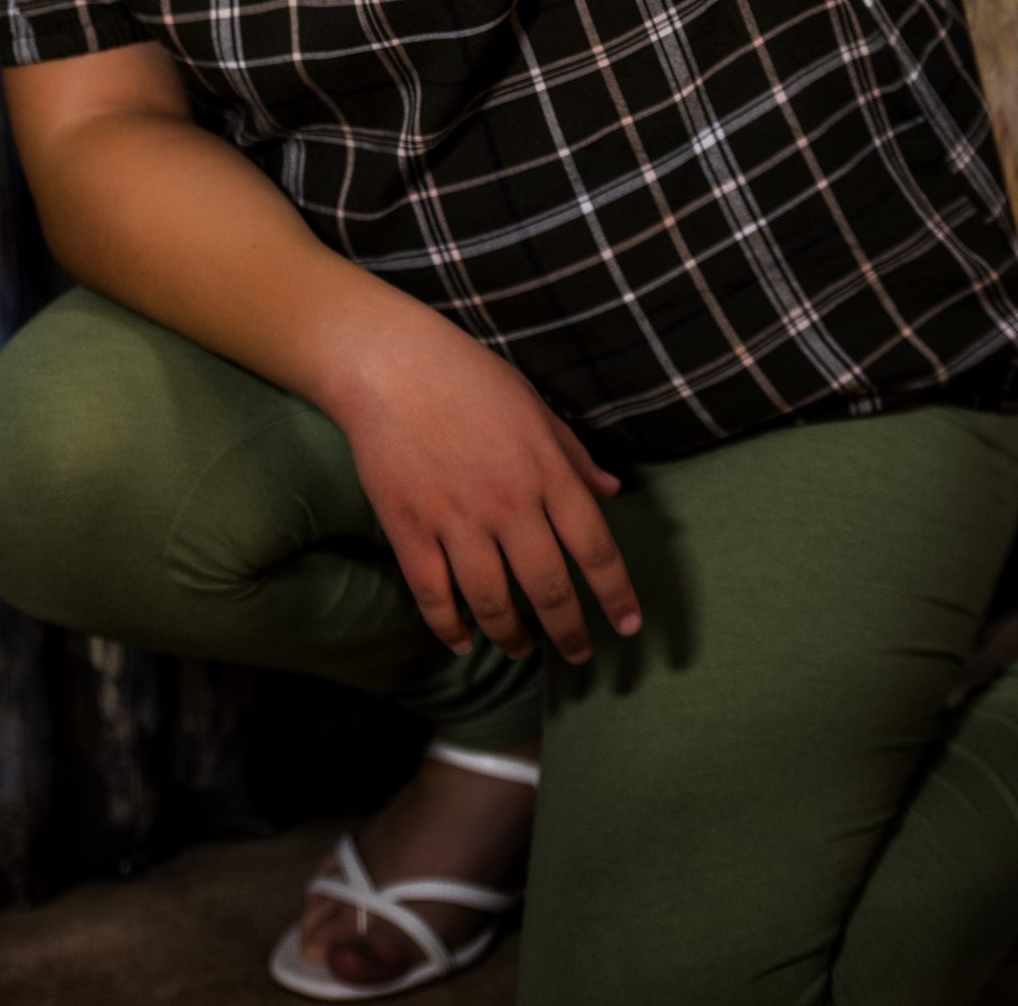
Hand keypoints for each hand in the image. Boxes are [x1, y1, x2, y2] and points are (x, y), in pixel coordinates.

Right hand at [329, 309, 642, 664]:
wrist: (389, 364)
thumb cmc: (467, 376)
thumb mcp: (534, 405)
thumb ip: (573, 453)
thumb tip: (611, 491)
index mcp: (546, 470)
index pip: (595, 548)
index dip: (615, 595)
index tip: (628, 627)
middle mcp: (509, 503)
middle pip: (549, 589)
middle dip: (569, 632)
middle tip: (577, 654)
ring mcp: (457, 520)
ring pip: (493, 604)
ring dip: (512, 638)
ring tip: (521, 650)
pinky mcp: (411, 529)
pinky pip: (434, 597)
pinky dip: (450, 628)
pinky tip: (462, 641)